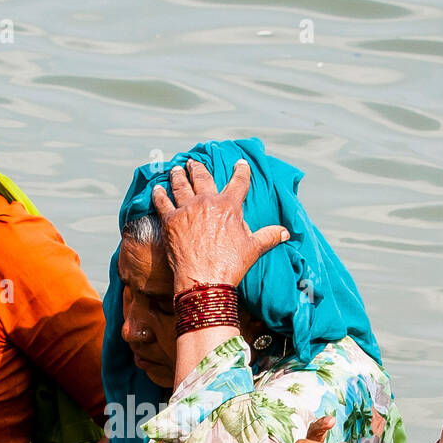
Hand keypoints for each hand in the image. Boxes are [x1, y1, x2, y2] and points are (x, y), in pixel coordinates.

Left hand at [149, 158, 288, 294]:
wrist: (205, 280)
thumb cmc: (231, 265)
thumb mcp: (254, 249)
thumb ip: (269, 236)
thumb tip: (286, 232)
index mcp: (229, 206)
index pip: (238, 182)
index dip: (241, 171)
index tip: (240, 164)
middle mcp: (207, 202)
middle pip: (202, 178)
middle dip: (198, 168)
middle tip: (194, 162)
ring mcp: (187, 210)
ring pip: (180, 185)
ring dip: (178, 176)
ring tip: (177, 170)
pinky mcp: (170, 221)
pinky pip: (162, 202)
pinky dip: (159, 194)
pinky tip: (157, 189)